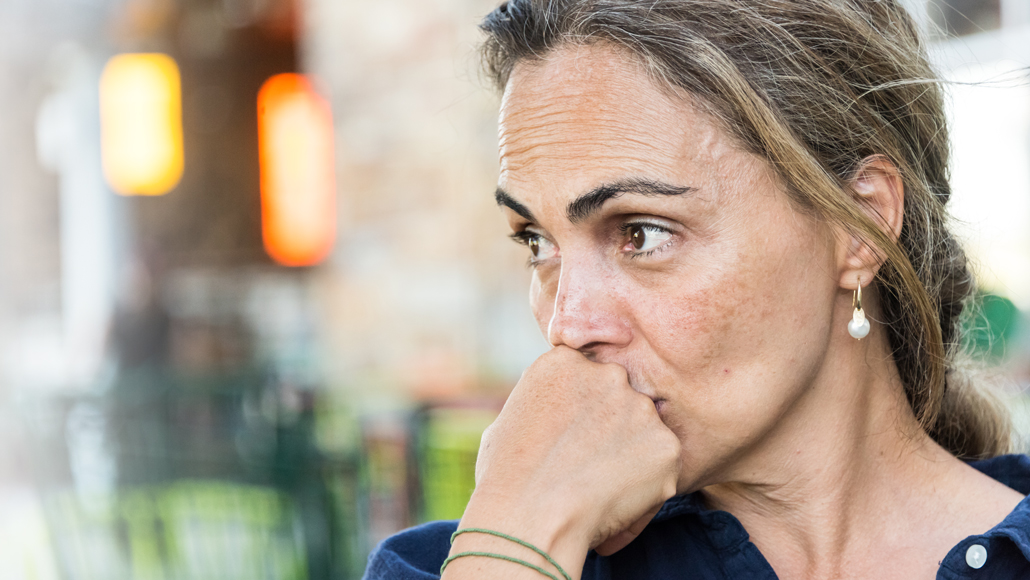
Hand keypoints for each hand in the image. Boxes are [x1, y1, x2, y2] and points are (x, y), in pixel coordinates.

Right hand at [447, 346, 680, 578]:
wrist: (530, 518)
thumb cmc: (506, 478)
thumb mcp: (508, 420)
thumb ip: (544, 405)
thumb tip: (558, 416)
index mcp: (563, 362)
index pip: (585, 377)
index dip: (579, 410)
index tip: (568, 437)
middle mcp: (607, 373)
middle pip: (617, 398)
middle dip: (609, 427)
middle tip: (585, 466)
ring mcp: (640, 407)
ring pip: (642, 430)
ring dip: (629, 454)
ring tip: (596, 489)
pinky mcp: (666, 444)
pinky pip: (661, 465)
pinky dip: (647, 486)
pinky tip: (614, 503)